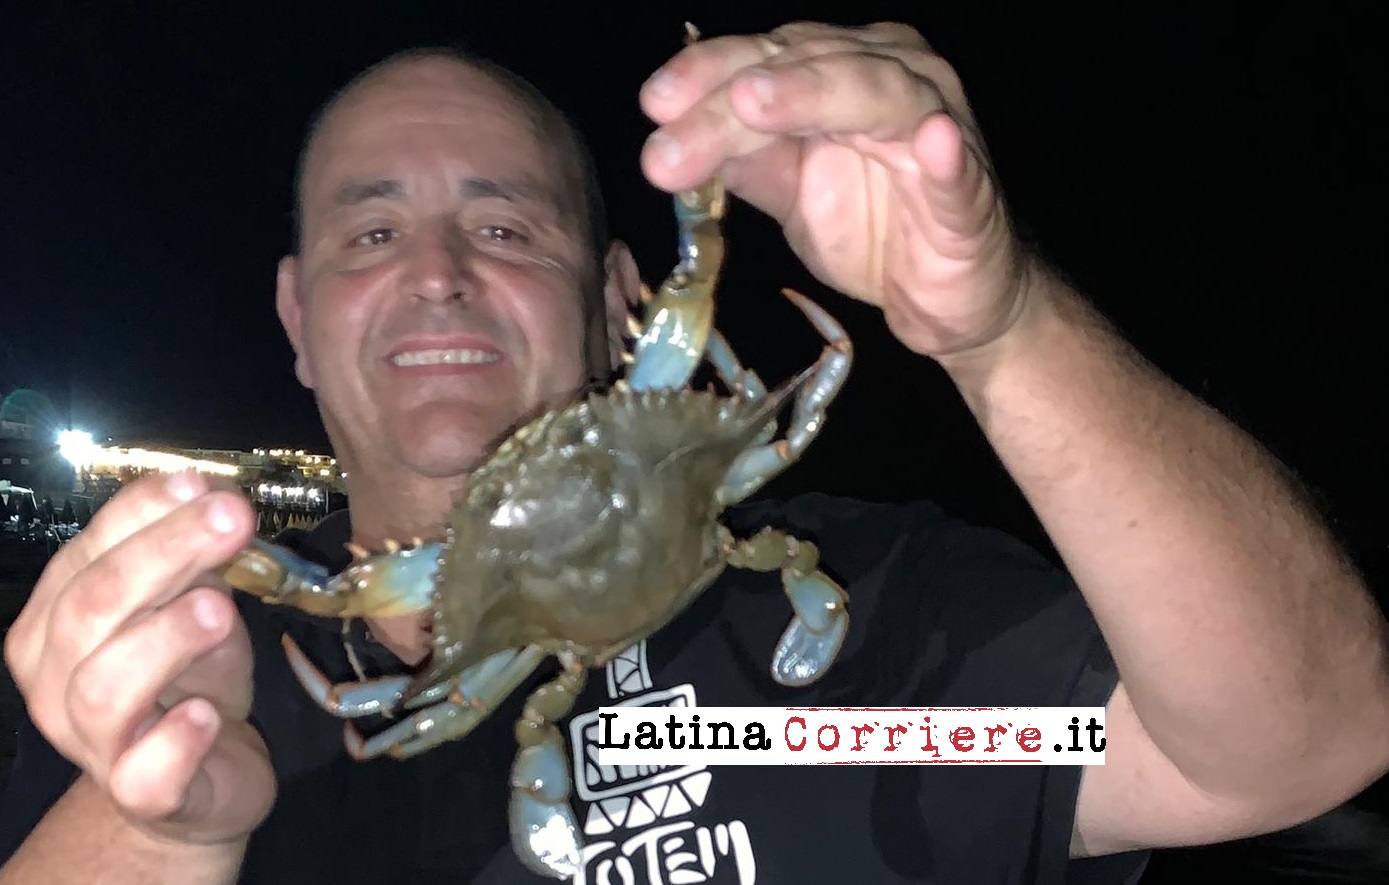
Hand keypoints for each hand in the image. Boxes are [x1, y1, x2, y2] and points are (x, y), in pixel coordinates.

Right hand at [3, 471, 275, 845]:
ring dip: (165, 639)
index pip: (86, 554)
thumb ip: (194, 556)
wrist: (203, 779)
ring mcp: (93, 744)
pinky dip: (174, 742)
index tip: (204, 484)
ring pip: (103, 687)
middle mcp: (57, 681)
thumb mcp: (192, 603)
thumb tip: (213, 494)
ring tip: (220, 608)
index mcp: (58, 621)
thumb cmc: (191, 677)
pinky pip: (143, 774)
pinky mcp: (143, 795)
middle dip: (163, 555)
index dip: (143, 515)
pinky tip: (206, 715)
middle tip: (232, 521)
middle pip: (91, 608)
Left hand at [640, 21, 1035, 359]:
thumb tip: (672, 136)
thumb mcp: (791, 191)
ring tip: (753, 104)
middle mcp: (894, 78)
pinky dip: (944, 155)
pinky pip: (957, 170)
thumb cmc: (877, 231)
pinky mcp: (971, 193)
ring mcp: (940, 127)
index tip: (653, 105)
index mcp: (845, 71)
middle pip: (805, 69)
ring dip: (812, 94)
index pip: (768, 58)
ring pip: (873, 94)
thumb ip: (744, 159)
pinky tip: (929, 142)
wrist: (949, 300)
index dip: (707, 73)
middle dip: (730, 101)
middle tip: (669, 132)